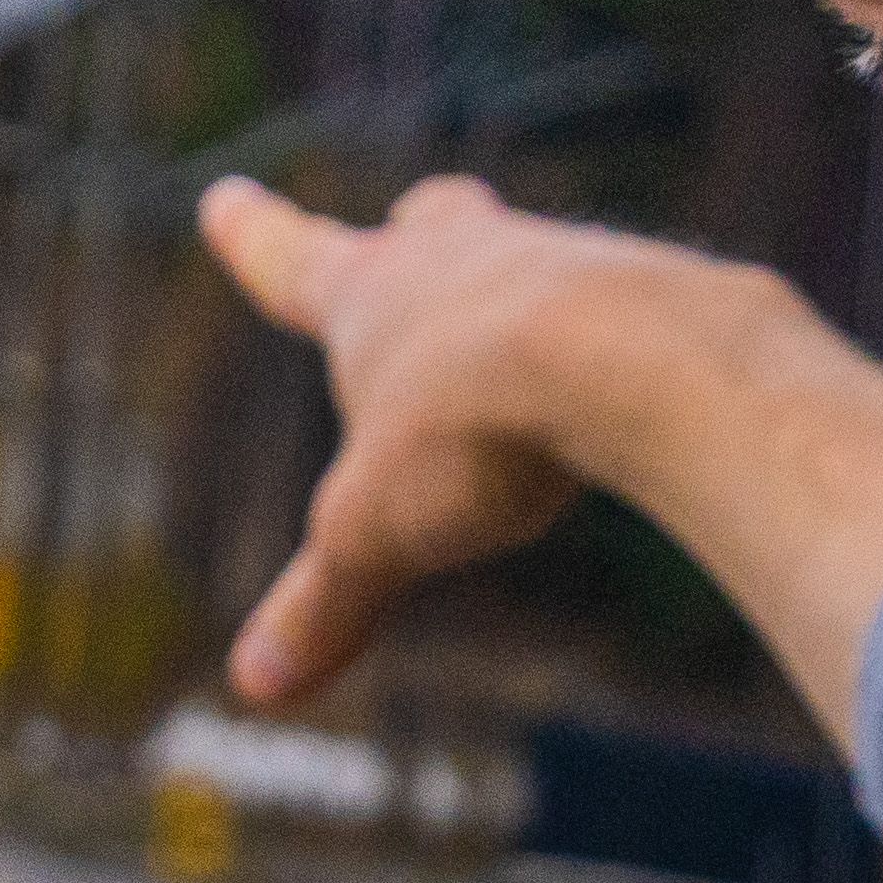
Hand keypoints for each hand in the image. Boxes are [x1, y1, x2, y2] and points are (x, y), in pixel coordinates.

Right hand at [197, 173, 683, 704]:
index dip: (254, 240)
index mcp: (371, 296)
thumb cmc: (477, 431)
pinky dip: (623, 346)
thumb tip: (256, 683)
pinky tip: (641, 393)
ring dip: (524, 299)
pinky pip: (636, 311)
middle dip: (413, 233)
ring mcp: (564, 259)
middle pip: (431, 224)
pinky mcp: (656, 287)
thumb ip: (324, 604)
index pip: (291, 263)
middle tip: (411, 220)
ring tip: (536, 358)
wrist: (637, 362)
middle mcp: (464, 255)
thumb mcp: (378, 535)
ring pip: (535, 262)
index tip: (225, 200)